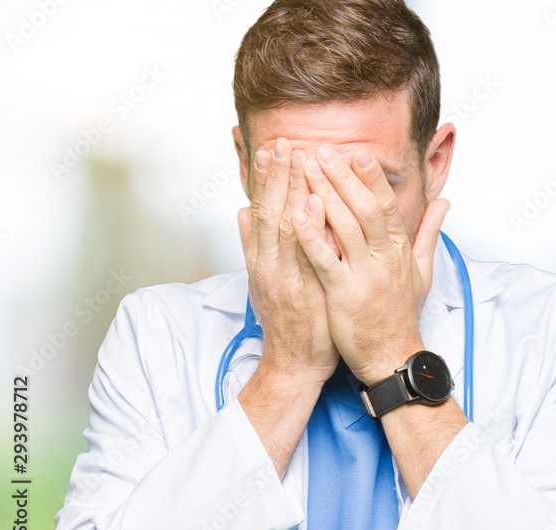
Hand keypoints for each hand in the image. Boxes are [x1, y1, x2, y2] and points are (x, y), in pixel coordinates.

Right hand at [237, 138, 339, 388]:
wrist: (295, 364)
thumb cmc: (288, 320)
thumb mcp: (265, 279)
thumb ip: (253, 245)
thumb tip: (241, 212)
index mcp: (262, 259)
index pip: (262, 210)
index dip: (267, 179)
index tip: (274, 148)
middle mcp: (268, 265)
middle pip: (269, 212)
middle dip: (276, 175)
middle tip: (283, 141)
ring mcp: (284, 278)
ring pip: (283, 227)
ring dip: (289, 191)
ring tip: (297, 158)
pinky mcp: (301, 293)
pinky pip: (303, 255)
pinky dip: (306, 228)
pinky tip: (313, 204)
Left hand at [294, 146, 448, 385]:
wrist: (392, 356)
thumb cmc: (400, 314)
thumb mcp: (422, 270)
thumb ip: (428, 233)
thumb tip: (444, 204)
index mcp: (400, 250)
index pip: (386, 206)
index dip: (371, 178)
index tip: (357, 152)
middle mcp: (385, 259)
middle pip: (365, 208)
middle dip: (343, 177)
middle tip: (323, 150)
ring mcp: (366, 276)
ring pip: (346, 227)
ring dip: (325, 195)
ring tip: (307, 170)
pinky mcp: (345, 296)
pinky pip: (326, 261)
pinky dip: (312, 236)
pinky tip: (296, 215)